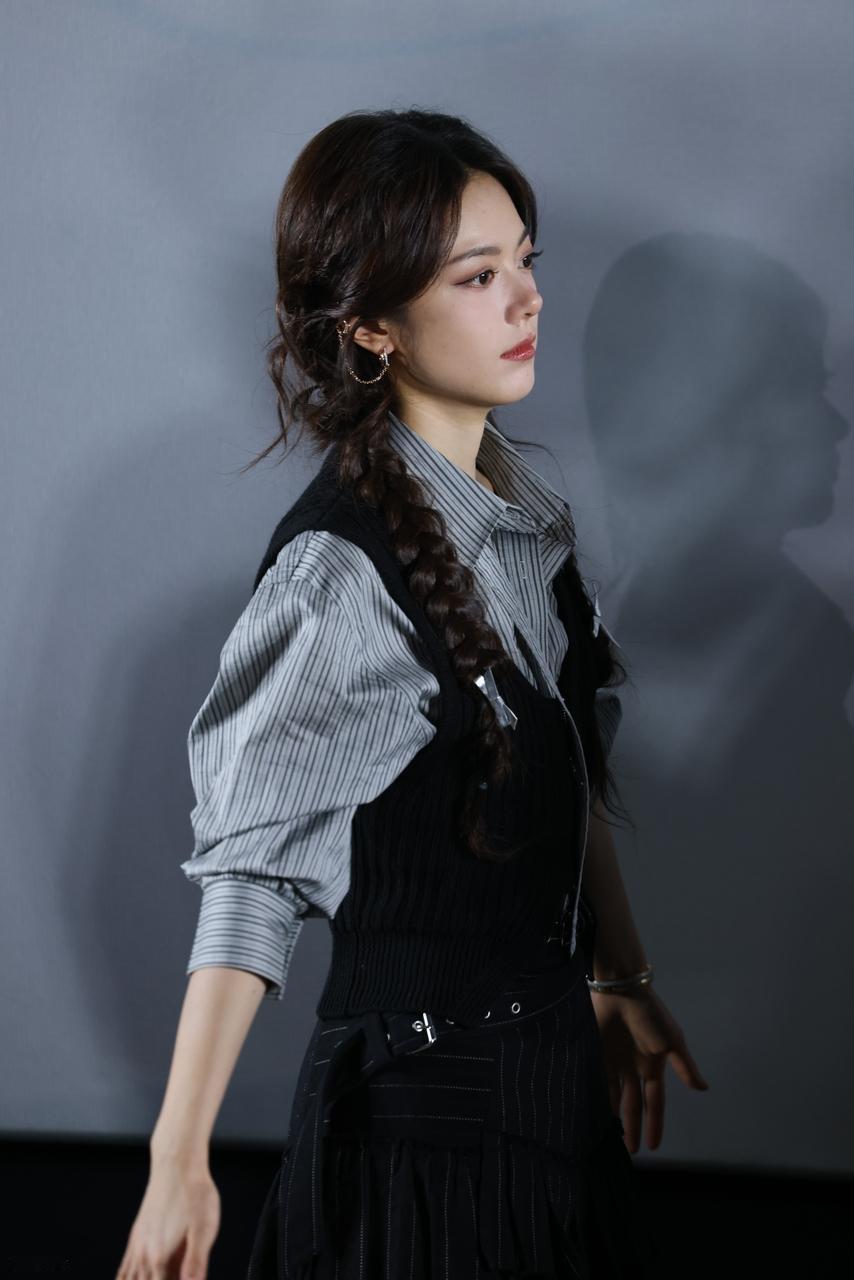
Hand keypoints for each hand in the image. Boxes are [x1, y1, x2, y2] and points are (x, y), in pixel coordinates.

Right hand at [116, 1156, 219, 1279]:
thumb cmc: (194, 1193)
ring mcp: (138, 1245)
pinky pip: (124, 1269)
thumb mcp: (203, 1229)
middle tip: (169, 1278)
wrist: (177, 1163)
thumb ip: (196, 1264)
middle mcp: (143, 1255)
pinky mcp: (138, 1236)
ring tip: (155, 1278)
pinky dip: (125, 1279)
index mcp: (159, 1258)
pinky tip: (132, 1278)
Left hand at [589, 984, 708, 1152]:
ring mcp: (615, 1062)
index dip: (654, 1123)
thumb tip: (703, 1089)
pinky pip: (598, 1082)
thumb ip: (684, 1066)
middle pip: (633, 1104)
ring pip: (614, 1097)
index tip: (653, 1147)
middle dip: (632, 1127)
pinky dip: (597, 1098)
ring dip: (614, 1117)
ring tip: (609, 1140)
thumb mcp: (672, 1041)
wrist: (621, 991)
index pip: (655, 1102)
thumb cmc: (650, 1014)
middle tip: (630, 1152)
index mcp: (653, 1066)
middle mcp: (633, 1067)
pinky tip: (593, 1115)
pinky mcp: (597, 1055)